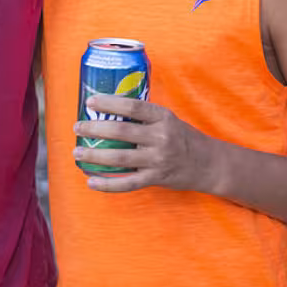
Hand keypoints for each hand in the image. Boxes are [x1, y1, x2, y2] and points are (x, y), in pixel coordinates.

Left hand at [73, 95, 215, 193]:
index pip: (133, 107)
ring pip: (121, 158)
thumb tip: (110, 110)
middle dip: (95, 129)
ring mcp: (158, 160)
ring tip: (77, 153)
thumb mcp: (168, 120)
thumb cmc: (183, 137)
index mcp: (163, 117)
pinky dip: (108, 185)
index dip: (110, 103)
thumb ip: (145, 117)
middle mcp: (161, 137)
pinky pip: (128, 184)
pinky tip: (91, 182)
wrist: (209, 163)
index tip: (91, 101)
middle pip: (122, 132)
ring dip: (95, 156)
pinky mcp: (156, 179)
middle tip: (78, 127)